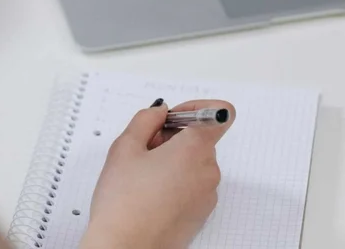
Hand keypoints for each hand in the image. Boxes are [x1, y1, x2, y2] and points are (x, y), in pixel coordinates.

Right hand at [81, 100, 235, 248]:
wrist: (125, 247)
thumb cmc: (124, 202)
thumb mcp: (125, 147)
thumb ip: (145, 119)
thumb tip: (159, 112)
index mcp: (195, 149)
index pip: (220, 113)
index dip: (196, 108)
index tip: (174, 116)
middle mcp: (209, 171)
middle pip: (200, 138)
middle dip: (173, 137)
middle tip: (143, 149)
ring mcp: (207, 194)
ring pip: (194, 162)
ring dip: (172, 160)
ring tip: (141, 175)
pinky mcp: (201, 212)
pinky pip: (192, 184)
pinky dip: (174, 181)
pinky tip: (148, 192)